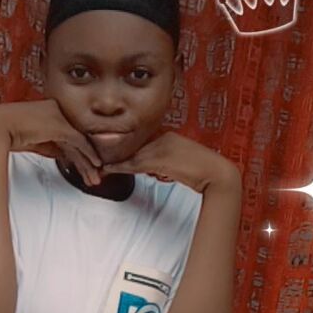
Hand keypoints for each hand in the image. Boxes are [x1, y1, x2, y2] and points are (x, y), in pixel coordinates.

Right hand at [0, 100, 102, 185]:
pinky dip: (88, 154)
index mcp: (52, 112)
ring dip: (88, 162)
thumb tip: (65, 157)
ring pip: (80, 142)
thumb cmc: (10, 134)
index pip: (70, 135)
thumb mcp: (37, 141)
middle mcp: (59, 111)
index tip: (85, 168)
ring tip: (95, 178)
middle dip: (86, 161)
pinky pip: (79, 141)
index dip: (79, 154)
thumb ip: (53, 146)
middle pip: (78, 139)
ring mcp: (61, 116)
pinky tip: (95, 165)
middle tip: (94, 176)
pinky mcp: (60, 125)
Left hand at [100, 130, 239, 194]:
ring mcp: (162, 146)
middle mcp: (163, 138)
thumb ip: (167, 165)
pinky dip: (120, 166)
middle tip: (95, 155)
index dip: (124, 149)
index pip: (141, 142)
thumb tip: (159, 171)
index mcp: (168, 137)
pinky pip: (135, 163)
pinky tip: (107, 169)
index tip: (110, 153)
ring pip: (131, 153)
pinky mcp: (161, 158)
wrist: (217, 175)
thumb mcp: (181, 166)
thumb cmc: (204, 173)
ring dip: (112, 159)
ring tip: (95, 164)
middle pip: (132, 144)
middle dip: (114, 151)